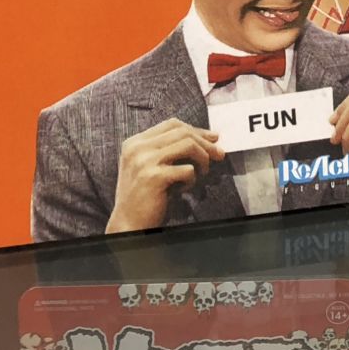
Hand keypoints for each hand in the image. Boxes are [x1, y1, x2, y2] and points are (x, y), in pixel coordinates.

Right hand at [105, 118, 220, 232]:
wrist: (128, 224)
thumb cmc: (144, 197)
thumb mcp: (149, 167)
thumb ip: (169, 150)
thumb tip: (207, 138)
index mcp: (135, 142)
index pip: (172, 124)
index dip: (196, 130)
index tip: (212, 139)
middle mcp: (138, 148)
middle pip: (182, 132)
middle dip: (206, 143)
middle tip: (219, 154)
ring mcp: (144, 161)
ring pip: (188, 145)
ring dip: (203, 158)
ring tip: (203, 173)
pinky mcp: (154, 177)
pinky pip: (187, 170)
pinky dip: (192, 179)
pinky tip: (184, 189)